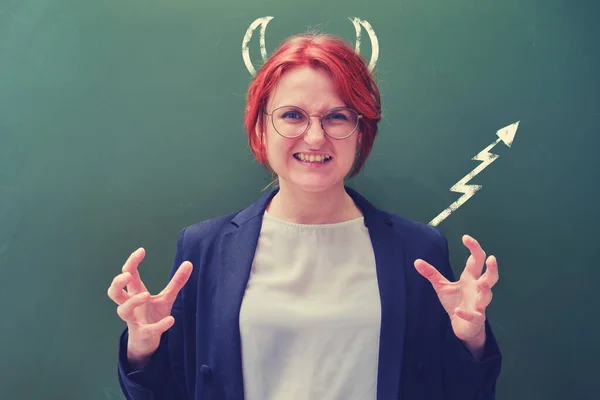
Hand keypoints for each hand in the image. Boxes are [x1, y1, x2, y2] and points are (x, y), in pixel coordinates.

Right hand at [107, 248, 192, 362]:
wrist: (148, 341)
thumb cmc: (153, 315)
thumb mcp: (166, 297)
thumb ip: (176, 281)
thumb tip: (189, 263)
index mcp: (135, 292)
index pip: (128, 274)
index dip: (132, 262)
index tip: (142, 250)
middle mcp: (131, 305)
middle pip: (113, 292)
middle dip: (117, 282)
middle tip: (128, 275)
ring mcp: (133, 319)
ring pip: (122, 310)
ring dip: (132, 302)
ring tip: (147, 295)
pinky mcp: (141, 333)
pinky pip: (146, 330)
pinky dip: (158, 326)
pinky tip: (171, 320)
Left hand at [414, 235, 498, 345]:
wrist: (462, 326)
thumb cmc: (456, 302)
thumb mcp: (441, 286)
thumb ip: (432, 274)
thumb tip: (416, 261)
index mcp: (471, 278)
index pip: (476, 260)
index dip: (474, 248)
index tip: (465, 237)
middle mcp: (478, 288)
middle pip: (490, 276)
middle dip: (492, 268)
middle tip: (491, 258)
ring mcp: (479, 304)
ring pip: (487, 295)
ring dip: (485, 289)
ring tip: (482, 283)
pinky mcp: (476, 318)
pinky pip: (474, 315)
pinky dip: (466, 313)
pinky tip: (459, 310)